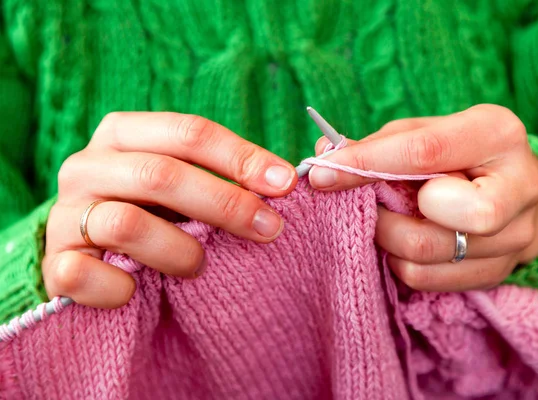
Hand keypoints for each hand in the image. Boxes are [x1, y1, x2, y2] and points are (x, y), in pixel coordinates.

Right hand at [44, 112, 296, 307]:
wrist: (86, 251)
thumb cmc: (151, 212)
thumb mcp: (182, 182)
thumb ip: (221, 177)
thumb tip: (283, 183)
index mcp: (123, 134)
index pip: (189, 132)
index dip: (241, 157)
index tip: (286, 183)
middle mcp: (88, 166)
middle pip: (161, 175)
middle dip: (225, 203)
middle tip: (269, 228)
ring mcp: (64, 213)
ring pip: (128, 225)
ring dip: (180, 251)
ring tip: (199, 266)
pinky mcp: (54, 261)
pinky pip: (88, 275)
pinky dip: (124, 289)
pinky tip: (138, 291)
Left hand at [309, 104, 537, 290]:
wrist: (510, 188)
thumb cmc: (456, 154)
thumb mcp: (422, 134)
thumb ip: (377, 145)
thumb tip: (323, 157)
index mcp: (497, 134)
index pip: (424, 152)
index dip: (367, 164)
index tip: (322, 175)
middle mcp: (519, 185)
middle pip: (441, 211)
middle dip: (390, 213)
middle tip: (373, 207)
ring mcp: (517, 234)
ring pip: (428, 253)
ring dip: (389, 240)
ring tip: (386, 222)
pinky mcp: (502, 271)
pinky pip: (429, 279)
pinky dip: (402, 263)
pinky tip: (404, 241)